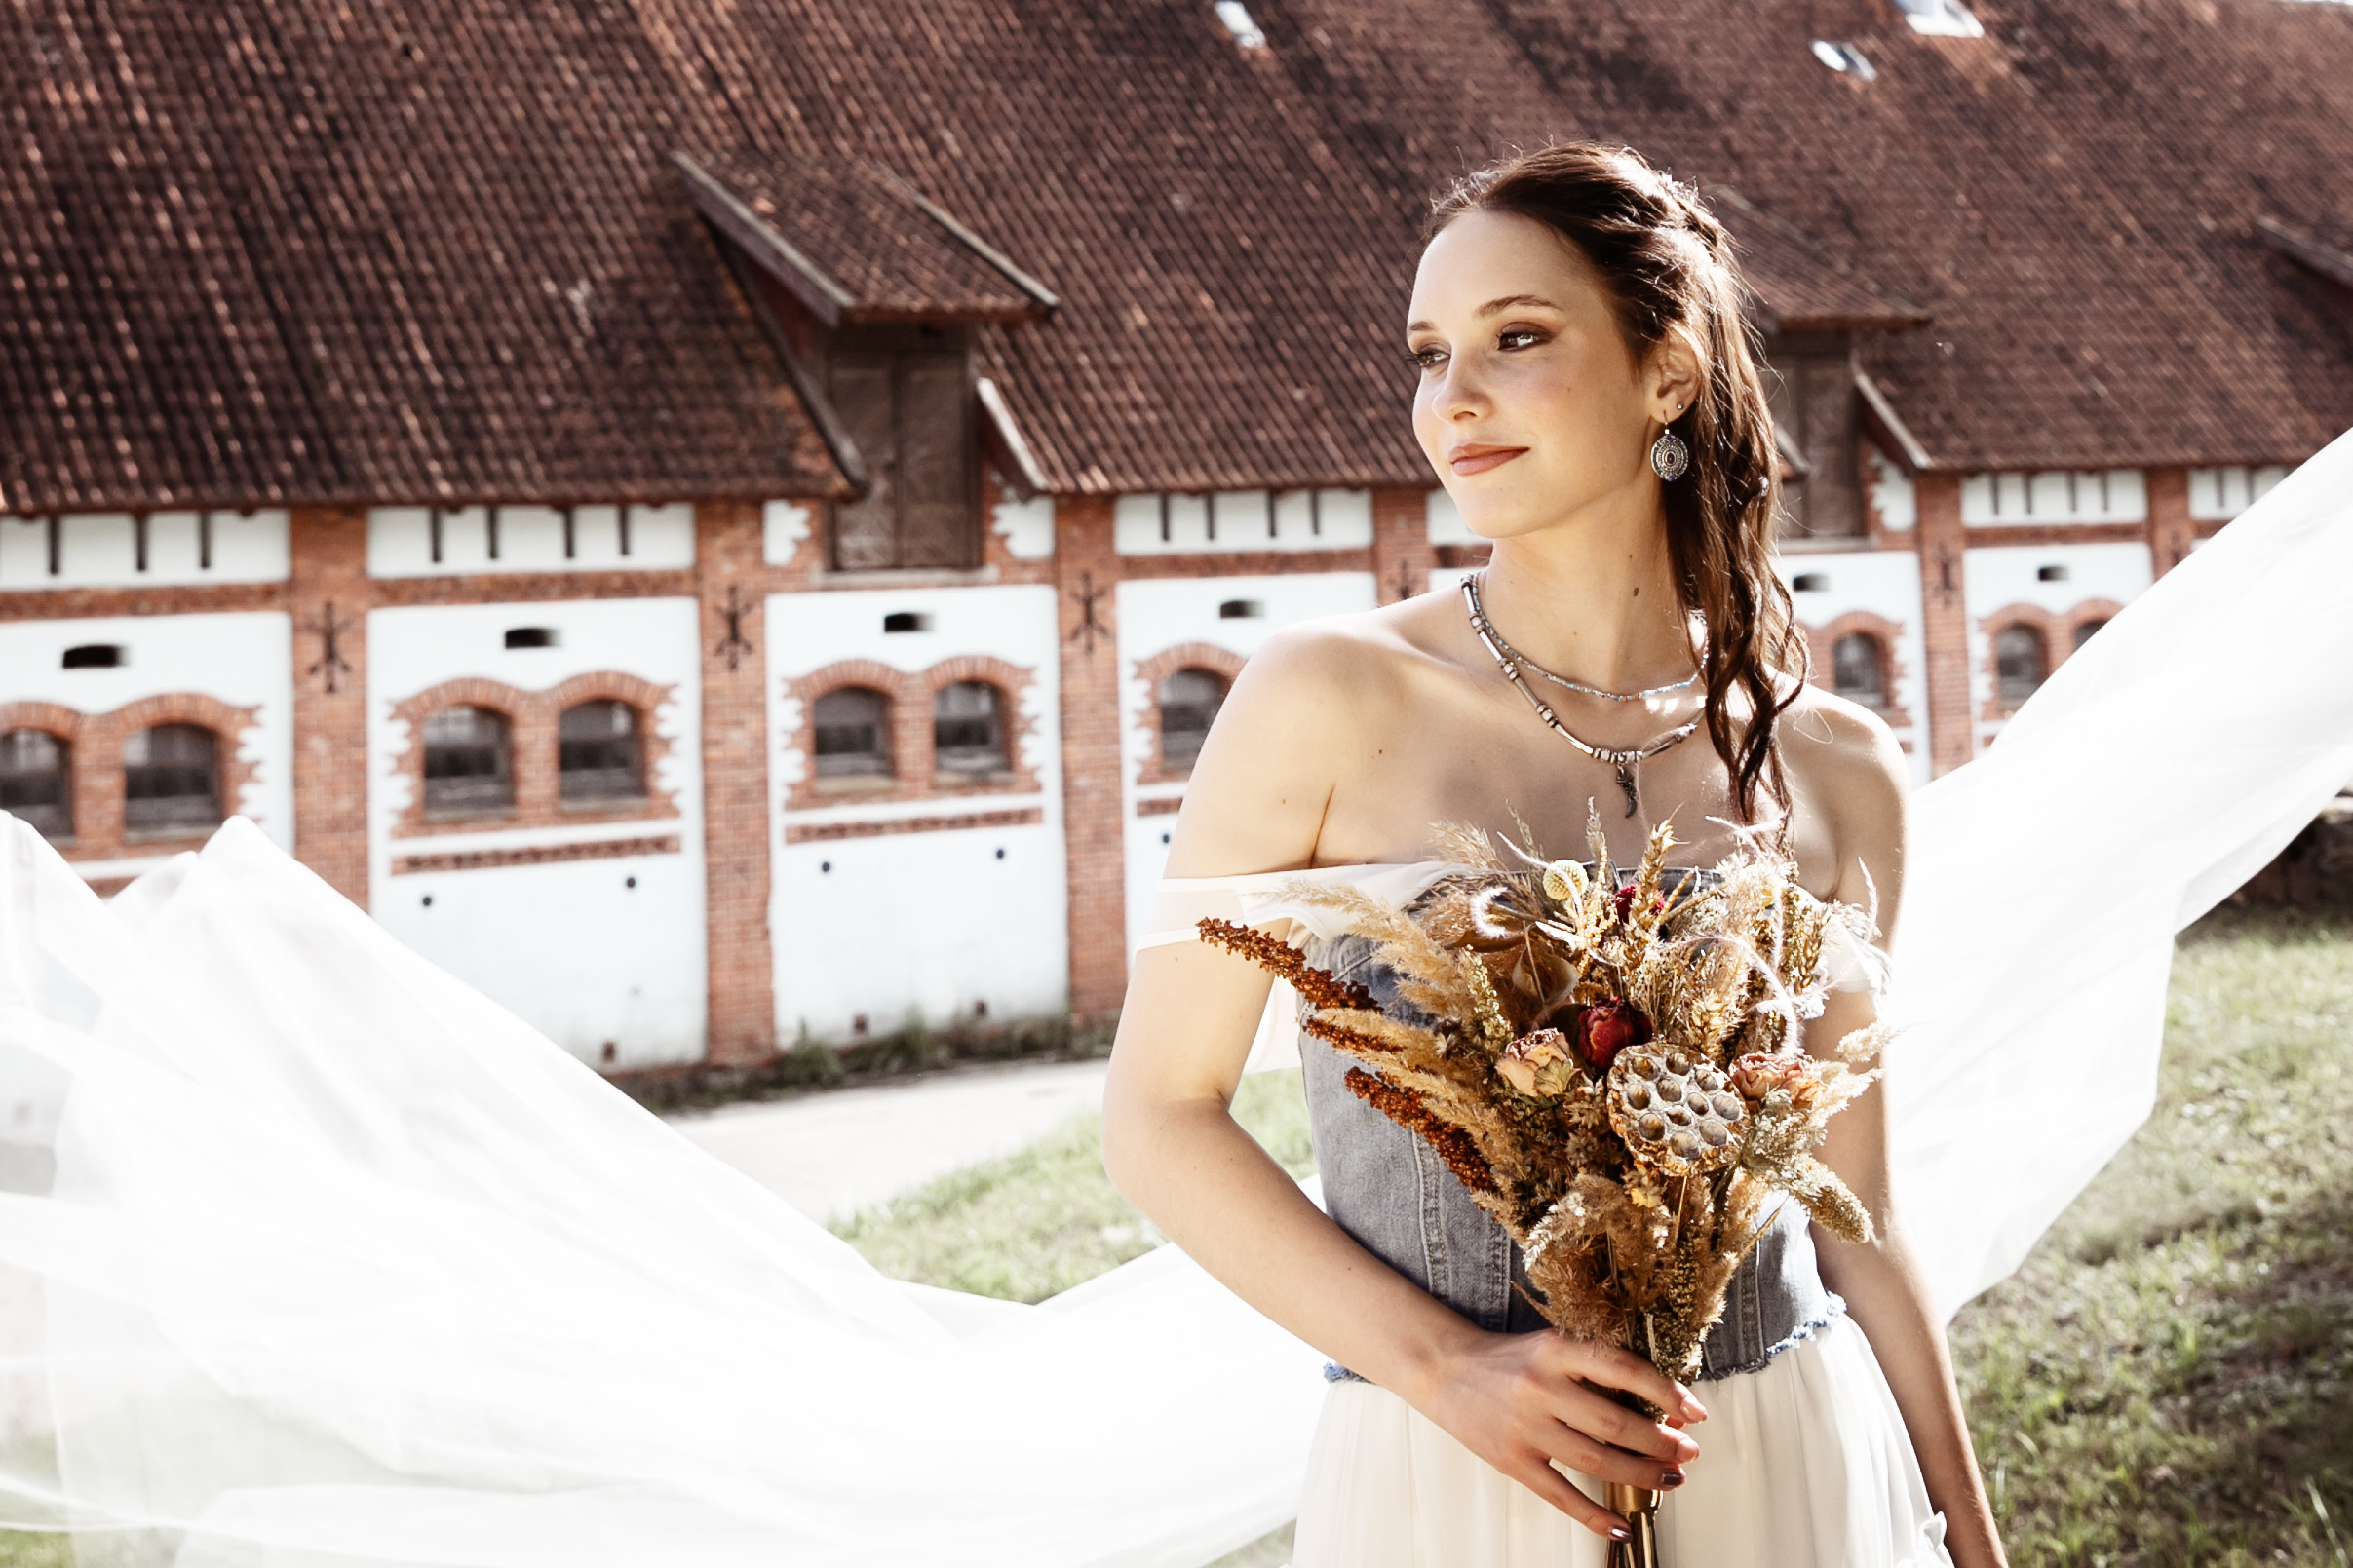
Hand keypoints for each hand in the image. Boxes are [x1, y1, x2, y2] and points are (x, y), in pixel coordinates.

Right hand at [1417, 1329, 1706, 1540]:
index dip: (1665, 1391)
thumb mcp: (1552, 1347)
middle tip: (1686, 1452)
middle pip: (1615, 1424)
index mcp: (1556, 1350)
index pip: (1622, 1369)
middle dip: (1661, 1443)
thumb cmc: (1508, 1360)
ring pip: (1597, 1462)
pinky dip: (1594, 1515)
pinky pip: (1560, 1495)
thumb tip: (1656, 1405)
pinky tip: (1620, 1526)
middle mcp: (1540, 1387)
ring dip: (1642, 1475)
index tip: (1693, 1411)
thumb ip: (1595, 1369)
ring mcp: (1525, 1427)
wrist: (1445, 1370)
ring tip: (1669, 1479)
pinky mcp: (1512, 1460)